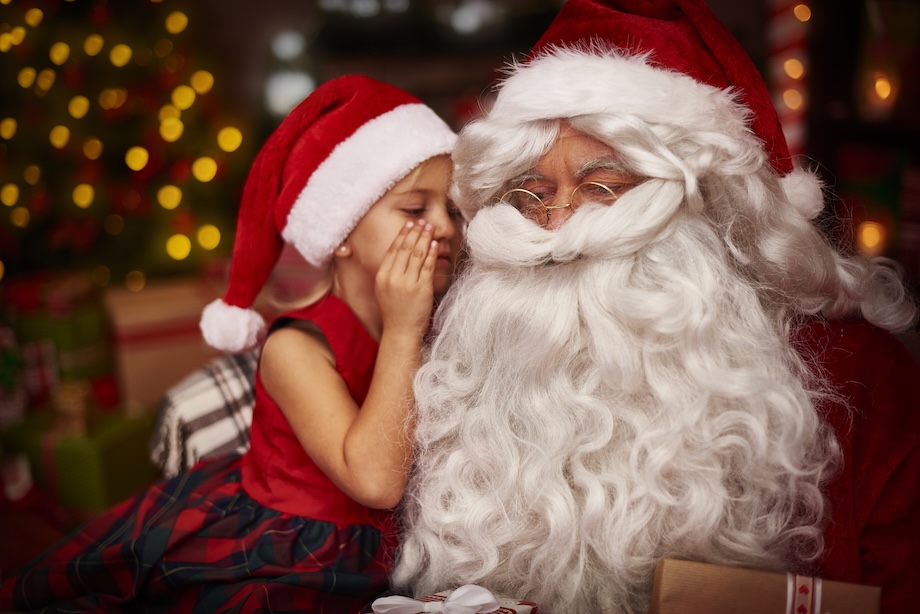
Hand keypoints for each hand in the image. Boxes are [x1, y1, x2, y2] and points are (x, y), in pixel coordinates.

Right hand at [375, 220, 437, 336]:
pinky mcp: (421, 289)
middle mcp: (393, 278)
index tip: (409, 224)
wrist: (400, 331)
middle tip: (422, 221)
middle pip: (405, 249)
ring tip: (429, 228)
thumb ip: (390, 272)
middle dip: (414, 232)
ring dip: (424, 238)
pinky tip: (434, 244)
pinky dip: (430, 253)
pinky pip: (427, 267)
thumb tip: (399, 253)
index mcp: (382, 276)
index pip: (393, 250)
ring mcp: (407, 283)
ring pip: (416, 255)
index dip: (402, 235)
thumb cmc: (394, 311)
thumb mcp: (384, 289)